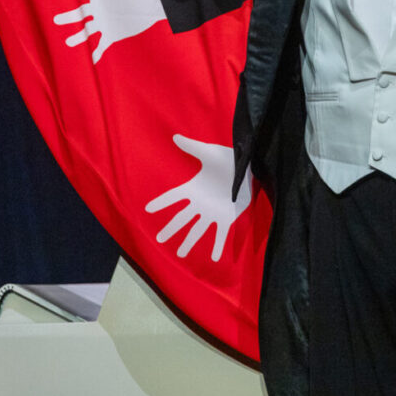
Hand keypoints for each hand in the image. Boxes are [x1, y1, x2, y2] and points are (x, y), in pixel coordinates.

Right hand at [51, 0, 165, 62]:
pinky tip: (90, 60)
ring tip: (68, 42)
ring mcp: (106, 22)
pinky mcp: (114, 34)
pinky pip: (102, 45)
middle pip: (79, 13)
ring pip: (87, 31)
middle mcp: (100, 8)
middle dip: (68, 17)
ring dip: (78, 37)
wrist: (155, 4)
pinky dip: (96, 53)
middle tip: (55, 19)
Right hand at [145, 134, 252, 260]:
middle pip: (182, 219)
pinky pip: (221, 234)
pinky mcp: (228, 217)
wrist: (248, 167)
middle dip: (171, 229)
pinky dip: (217, 246)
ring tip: (180, 253)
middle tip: (159, 239)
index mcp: (194, 188)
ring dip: (189, 241)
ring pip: (198, 230)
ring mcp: (213, 212)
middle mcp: (201, 203)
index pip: (173, 197)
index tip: (147, 208)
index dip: (162, 202)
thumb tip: (175, 136)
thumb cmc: (228, 158)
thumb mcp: (209, 152)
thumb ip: (192, 147)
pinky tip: (214, 259)